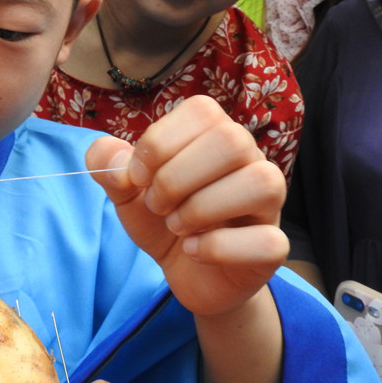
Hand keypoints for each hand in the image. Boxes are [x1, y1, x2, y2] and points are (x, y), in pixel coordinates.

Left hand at [87, 95, 287, 316]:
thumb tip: (112, 158)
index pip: (202, 110)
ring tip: (176, 225)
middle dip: (176, 177)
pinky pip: (269, 240)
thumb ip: (109, 165)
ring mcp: (269, 204)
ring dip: (201, 208)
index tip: (137, 175)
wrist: (185, 271)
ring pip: (261, 182)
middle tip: (156, 204)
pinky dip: (218, 247)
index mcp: (214, 135)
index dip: (160, 142)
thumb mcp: (126, 190)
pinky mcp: (272, 247)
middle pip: (231, 140)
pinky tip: (193, 250)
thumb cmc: (162, 218)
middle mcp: (250, 160)